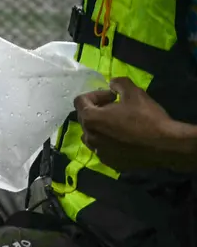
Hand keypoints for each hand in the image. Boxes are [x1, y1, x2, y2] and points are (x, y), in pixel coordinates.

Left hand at [75, 78, 193, 171]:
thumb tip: (111, 84)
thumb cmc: (147, 117)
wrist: (166, 146)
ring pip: (93, 134)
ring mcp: (99, 152)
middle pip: (85, 117)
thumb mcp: (134, 92)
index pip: (80, 101)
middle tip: (118, 107)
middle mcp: (89, 137)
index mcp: (90, 119)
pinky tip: (125, 138)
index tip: (113, 96)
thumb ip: (118, 83)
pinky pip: (103, 148)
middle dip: (98, 109)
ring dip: (101, 126)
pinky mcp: (111, 163)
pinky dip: (109, 141)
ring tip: (120, 122)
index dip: (96, 94)